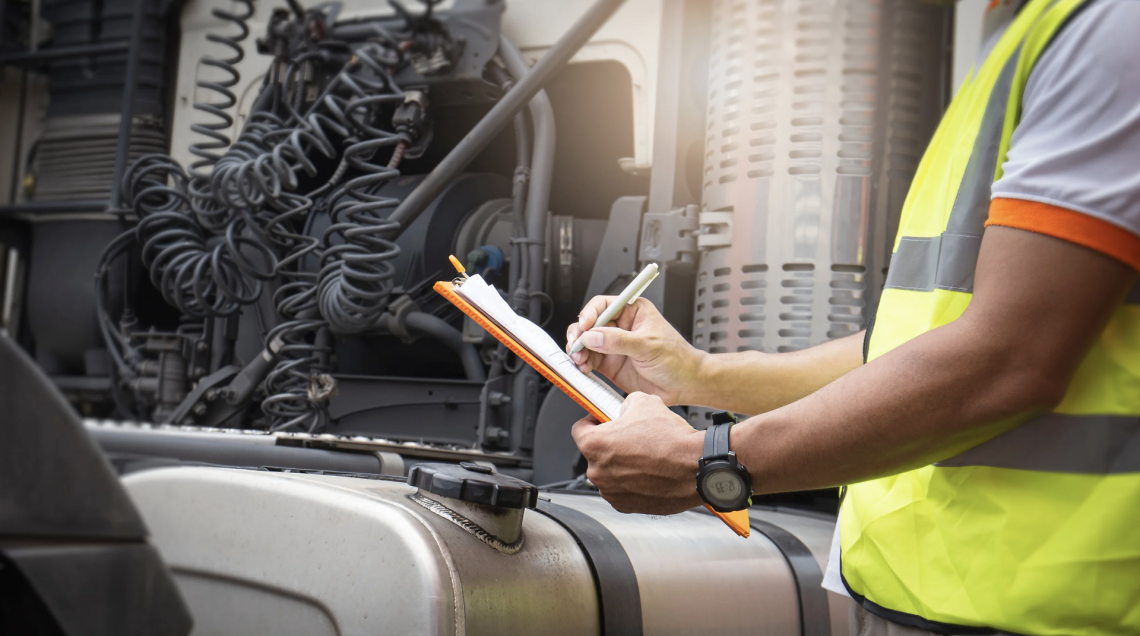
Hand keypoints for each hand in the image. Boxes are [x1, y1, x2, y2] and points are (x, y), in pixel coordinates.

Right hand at [566, 296, 704, 405]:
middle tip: (576, 345)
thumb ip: (619, 341)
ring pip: (586, 344)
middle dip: (579, 334)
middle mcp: (620, 327)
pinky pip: (590, 361)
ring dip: (578, 351)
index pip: (603, 305)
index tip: (585, 326)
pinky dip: (583, 364)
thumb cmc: (676, 359)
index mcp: (632, 312)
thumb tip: (593, 336)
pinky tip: (584, 368)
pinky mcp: (610, 364)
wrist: (685, 385)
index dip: (590, 314)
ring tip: (579, 360)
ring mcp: (613, 346)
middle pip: (589, 325)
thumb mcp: (648, 345)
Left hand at [571, 392, 703, 514]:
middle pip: (595, 453)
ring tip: (645, 456)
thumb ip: (625, 404)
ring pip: (609, 473)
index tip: (600, 421)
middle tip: (631, 438)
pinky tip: (649, 472)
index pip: (579, 430)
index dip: (592, 422)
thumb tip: (623, 409)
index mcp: (595, 444)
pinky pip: (622, 490)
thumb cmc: (672, 440)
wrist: (696, 467)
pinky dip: (631, 482)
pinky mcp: (625, 506)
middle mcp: (598, 471)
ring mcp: (611, 491)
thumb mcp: (645, 402)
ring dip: (621, 465)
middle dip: (610, 445)